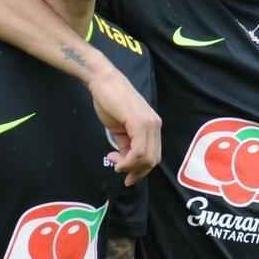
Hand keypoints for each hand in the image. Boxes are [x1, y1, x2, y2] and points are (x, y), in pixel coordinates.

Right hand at [87, 68, 160, 186]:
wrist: (103, 81)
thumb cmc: (110, 101)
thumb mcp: (120, 128)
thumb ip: (127, 143)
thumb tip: (126, 160)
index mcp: (152, 126)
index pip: (153, 155)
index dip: (141, 170)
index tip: (127, 177)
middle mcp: (155, 125)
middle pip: (152, 159)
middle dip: (136, 172)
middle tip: (120, 171)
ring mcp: (149, 123)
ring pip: (146, 157)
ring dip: (129, 166)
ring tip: (115, 163)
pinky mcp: (139, 122)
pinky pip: (138, 150)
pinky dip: (127, 161)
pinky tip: (116, 159)